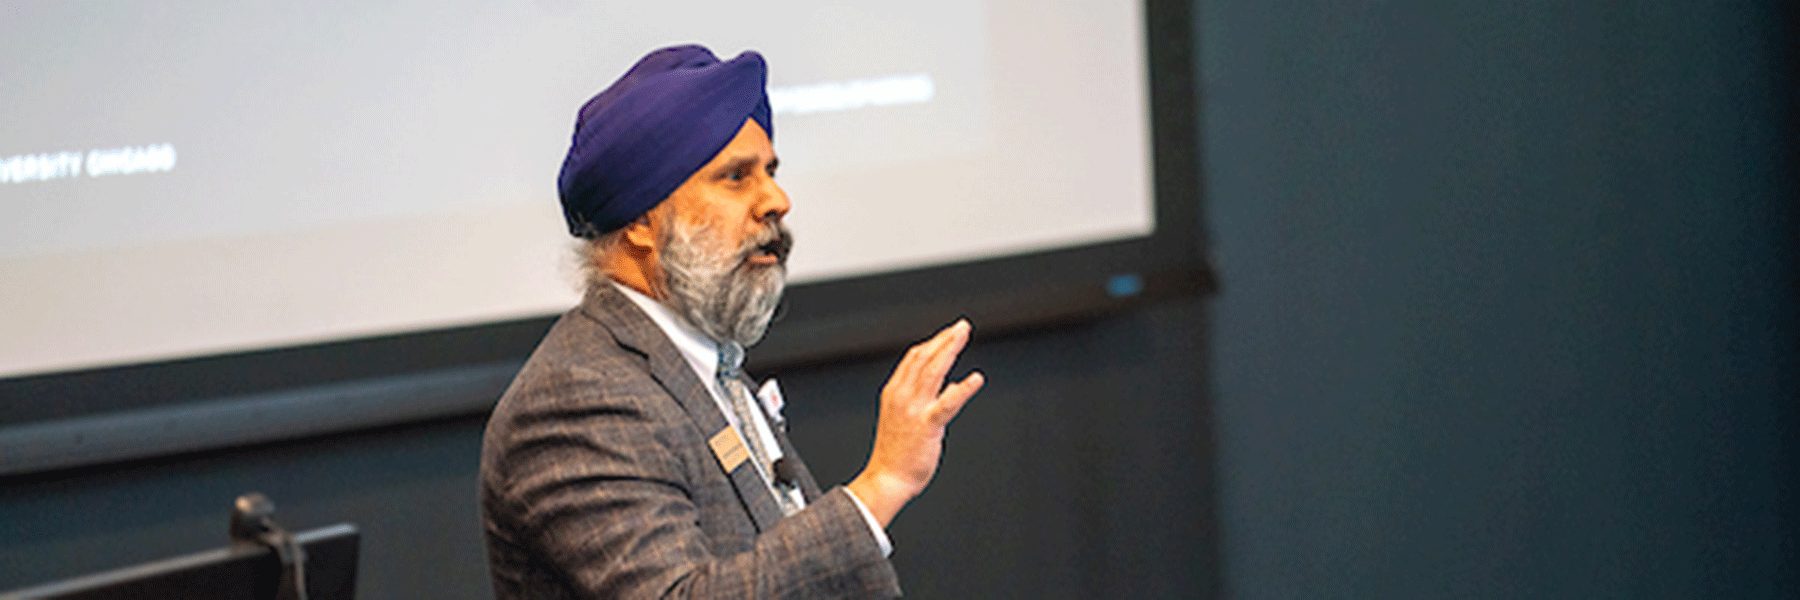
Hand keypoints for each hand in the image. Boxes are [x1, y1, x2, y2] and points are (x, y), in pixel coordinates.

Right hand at [847, 319, 985, 527]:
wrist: (887, 479)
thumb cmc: (896, 453)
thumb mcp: (906, 418)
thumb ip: (926, 399)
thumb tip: (950, 386)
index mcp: (895, 392)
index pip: (914, 358)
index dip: (934, 342)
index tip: (949, 333)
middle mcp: (902, 396)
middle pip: (924, 357)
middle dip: (945, 339)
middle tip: (962, 326)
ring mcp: (914, 409)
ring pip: (933, 370)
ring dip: (950, 349)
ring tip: (964, 335)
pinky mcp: (927, 425)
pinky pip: (947, 403)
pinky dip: (962, 389)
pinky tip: (976, 378)